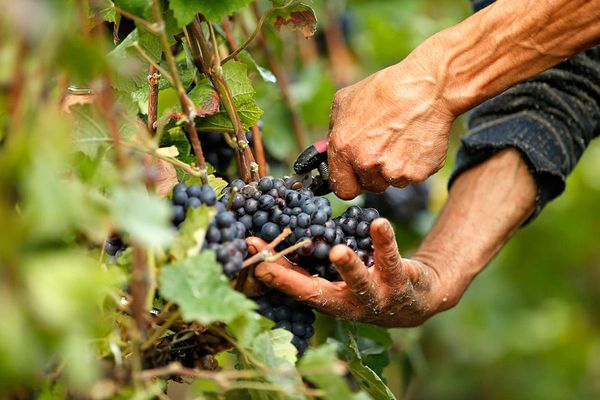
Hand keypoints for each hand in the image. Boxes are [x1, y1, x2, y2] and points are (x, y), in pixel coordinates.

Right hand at [247, 218, 456, 327]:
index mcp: (329, 301)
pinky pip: (393, 260)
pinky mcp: (402, 282)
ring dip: (348, 267)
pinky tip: (379, 223)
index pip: (295, 287)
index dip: (271, 270)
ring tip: (337, 251)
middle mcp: (349, 304)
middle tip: (270, 264)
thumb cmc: (364, 284)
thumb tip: (268, 241)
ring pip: (361, 283)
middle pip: (321, 294)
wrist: (415, 301)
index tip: (250, 249)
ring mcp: (377, 296)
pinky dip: (385, 241)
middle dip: (294, 281)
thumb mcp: (334, 280)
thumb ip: (306, 266)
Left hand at [327, 47, 455, 199]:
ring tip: (400, 140)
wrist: (427, 87)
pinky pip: (412, 177)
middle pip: (369, 186)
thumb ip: (333, 131)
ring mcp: (393, 170)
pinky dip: (414, 164)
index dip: (349, 182)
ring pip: (391, 182)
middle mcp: (366, 162)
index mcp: (344, 148)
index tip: (354, 177)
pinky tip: (414, 141)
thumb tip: (327, 151)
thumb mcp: (344, 102)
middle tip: (383, 147)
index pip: (341, 188)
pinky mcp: (417, 173)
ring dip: (393, 168)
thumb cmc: (386, 90)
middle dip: (373, 172)